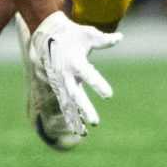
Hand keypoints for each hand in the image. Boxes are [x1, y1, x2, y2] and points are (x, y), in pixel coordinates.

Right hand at [25, 12, 119, 135]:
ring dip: (76, 118)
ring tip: (84, 133)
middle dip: (85, 109)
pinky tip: (79, 131)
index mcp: (74, 61)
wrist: (46, 36)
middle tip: (96, 122)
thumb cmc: (72, 34)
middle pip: (76, 95)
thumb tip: (120, 38)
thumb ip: (103, 40)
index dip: (98, 84)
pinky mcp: (59, 88)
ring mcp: (60, 83)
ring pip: (68, 104)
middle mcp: (66, 74)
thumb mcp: (87, 34)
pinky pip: (64, 105)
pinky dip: (70, 118)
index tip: (109, 95)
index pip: (88, 74)